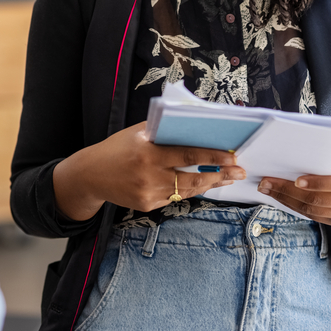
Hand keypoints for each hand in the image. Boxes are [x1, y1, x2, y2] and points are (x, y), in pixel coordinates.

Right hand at [53, 122, 246, 220]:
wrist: (90, 175)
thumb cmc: (117, 148)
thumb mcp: (138, 133)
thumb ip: (163, 130)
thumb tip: (194, 124)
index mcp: (149, 154)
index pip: (188, 155)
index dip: (213, 157)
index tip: (233, 156)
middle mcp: (150, 176)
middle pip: (193, 179)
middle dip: (220, 175)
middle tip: (239, 171)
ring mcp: (149, 194)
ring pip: (187, 191)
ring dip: (209, 185)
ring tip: (227, 178)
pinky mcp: (147, 206)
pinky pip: (174, 198)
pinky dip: (189, 190)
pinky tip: (202, 184)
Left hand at [256, 152, 330, 225]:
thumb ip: (327, 161)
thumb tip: (291, 155)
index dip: (317, 183)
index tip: (297, 180)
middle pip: (317, 200)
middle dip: (288, 190)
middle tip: (266, 182)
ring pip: (310, 210)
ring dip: (284, 199)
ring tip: (267, 189)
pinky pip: (311, 216)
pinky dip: (292, 205)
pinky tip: (279, 197)